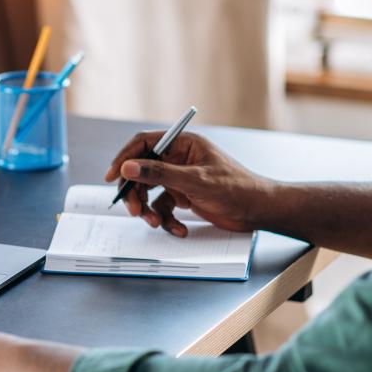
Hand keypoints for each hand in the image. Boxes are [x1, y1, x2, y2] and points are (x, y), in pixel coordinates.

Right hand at [104, 131, 271, 235]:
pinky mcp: (184, 196)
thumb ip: (159, 173)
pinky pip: (164, 207)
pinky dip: (167, 220)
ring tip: (156, 222)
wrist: (258, 211)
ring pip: (150, 192)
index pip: (144, 144)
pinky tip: (179, 228)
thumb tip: (128, 167)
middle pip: (142, 171)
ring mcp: (181, 178)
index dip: (124, 159)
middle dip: (136, 193)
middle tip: (133, 210)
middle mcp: (179, 158)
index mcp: (183, 143)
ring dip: (149, 210)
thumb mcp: (194, 181)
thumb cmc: (236, 188)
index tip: (112, 177)